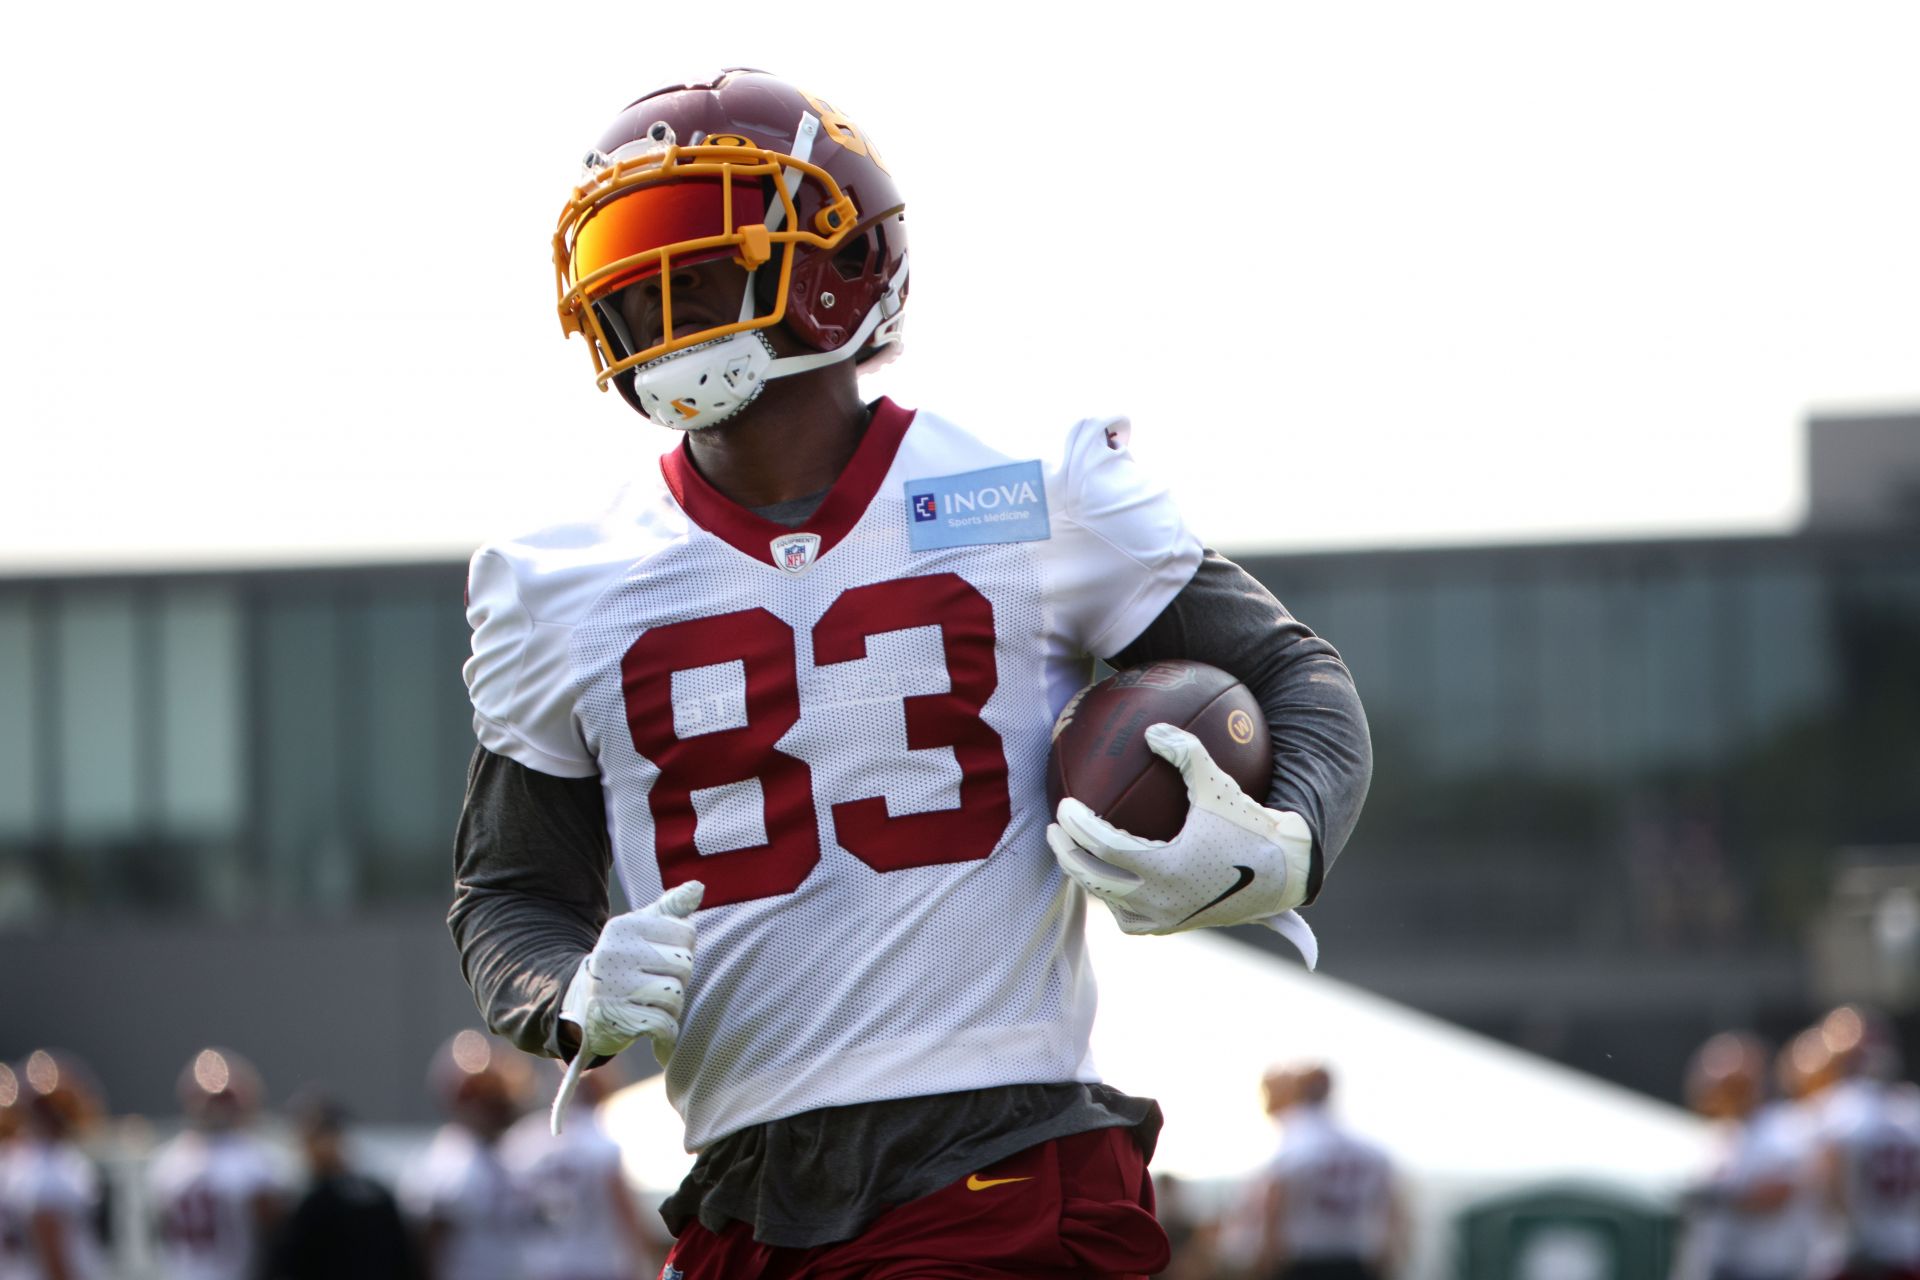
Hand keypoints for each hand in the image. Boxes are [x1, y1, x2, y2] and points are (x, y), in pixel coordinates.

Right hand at [560, 880, 702, 1066]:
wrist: (583, 1007)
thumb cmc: (625, 962)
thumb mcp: (641, 929)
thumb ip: (670, 909)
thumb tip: (698, 887)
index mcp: (624, 926)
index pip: (686, 933)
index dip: (682, 950)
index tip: (661, 959)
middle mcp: (615, 952)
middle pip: (684, 964)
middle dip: (678, 979)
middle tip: (654, 984)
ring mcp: (614, 986)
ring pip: (676, 995)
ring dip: (672, 1008)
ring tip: (651, 1006)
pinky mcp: (618, 1018)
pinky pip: (665, 1026)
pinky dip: (667, 1036)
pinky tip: (657, 1036)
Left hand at [1047, 723, 1314, 945]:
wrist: (1286, 874)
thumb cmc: (1251, 825)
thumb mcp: (1218, 784)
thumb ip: (1185, 752)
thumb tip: (1152, 729)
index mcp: (1165, 869)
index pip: (1103, 848)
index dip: (1077, 827)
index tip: (1063, 805)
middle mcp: (1161, 901)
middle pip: (1094, 880)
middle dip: (1066, 854)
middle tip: (1054, 829)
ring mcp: (1168, 919)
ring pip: (1111, 905)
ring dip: (1090, 880)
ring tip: (1078, 855)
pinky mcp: (1178, 926)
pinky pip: (1133, 919)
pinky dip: (1117, 900)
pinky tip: (1115, 878)